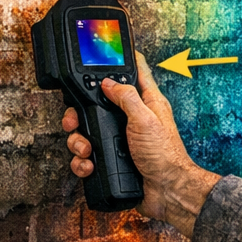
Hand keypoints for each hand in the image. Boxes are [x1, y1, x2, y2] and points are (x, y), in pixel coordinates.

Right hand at [63, 51, 220, 237]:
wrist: (167, 192)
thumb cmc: (165, 156)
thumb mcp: (145, 120)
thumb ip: (126, 97)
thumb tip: (108, 82)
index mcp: (146, 102)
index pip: (135, 71)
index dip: (122, 58)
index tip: (108, 49)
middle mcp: (131, 118)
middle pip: (98, 102)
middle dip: (81, 111)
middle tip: (74, 118)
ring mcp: (120, 139)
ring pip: (87, 131)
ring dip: (79, 141)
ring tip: (85, 149)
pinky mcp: (111, 159)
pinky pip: (87, 156)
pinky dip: (83, 161)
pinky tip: (89, 164)